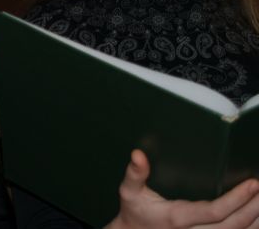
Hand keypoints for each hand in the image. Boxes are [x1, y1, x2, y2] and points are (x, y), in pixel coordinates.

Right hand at [106, 150, 258, 228]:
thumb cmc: (134, 212)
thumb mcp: (130, 191)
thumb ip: (135, 173)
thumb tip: (138, 155)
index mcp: (178, 217)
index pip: (214, 211)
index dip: (236, 199)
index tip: (251, 184)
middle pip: (233, 225)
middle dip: (253, 208)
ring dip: (255, 221)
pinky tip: (256, 219)